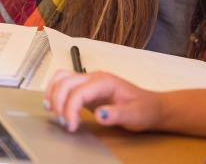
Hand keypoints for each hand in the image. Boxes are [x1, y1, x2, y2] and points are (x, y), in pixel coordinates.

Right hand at [44, 70, 163, 132]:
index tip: (71, 127)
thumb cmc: (144, 109)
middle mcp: (95, 77)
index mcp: (105, 81)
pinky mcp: (86, 89)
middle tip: (63, 123)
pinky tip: (55, 107)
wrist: (152, 107)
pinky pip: (64, 84)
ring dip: (53, 94)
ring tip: (54, 113)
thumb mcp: (134, 115)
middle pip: (65, 82)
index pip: (78, 92)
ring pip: (62, 78)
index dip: (70, 110)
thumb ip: (117, 114)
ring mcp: (90, 81)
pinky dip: (55, 93)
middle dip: (58, 102)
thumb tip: (99, 115)